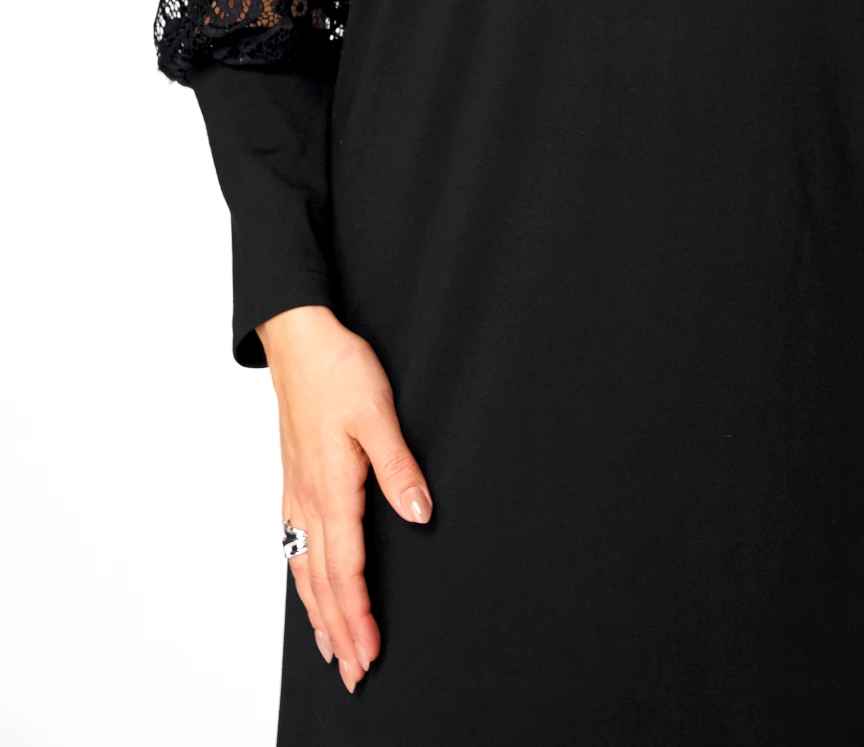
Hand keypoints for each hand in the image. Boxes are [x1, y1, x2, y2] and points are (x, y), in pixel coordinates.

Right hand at [257, 305, 432, 693]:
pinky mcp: (294, 480)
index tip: (370, 653)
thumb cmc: (337, 371)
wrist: (298, 339)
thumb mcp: (377, 414)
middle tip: (354, 675)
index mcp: (331, 489)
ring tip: (330, 650)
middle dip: (338, 632)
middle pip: (320, 582)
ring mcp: (296, 491)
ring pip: (303, 568)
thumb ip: (398, 467)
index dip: (358, 616)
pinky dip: (302, 579)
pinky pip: (293, 545)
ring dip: (318, 613)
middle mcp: (308, 499)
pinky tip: (306, 586)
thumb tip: (419, 515)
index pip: (345, 570)